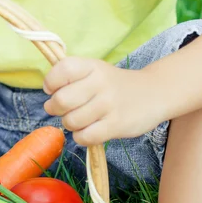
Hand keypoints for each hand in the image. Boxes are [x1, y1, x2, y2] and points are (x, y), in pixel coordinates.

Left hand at [43, 58, 164, 145]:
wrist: (154, 93)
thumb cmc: (114, 83)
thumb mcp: (95, 69)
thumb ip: (71, 75)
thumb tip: (47, 90)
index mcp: (92, 65)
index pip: (62, 70)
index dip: (51, 82)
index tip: (52, 89)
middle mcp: (100, 83)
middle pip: (61, 100)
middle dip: (54, 108)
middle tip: (60, 109)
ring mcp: (109, 105)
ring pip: (71, 121)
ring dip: (69, 124)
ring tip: (77, 119)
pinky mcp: (117, 125)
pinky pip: (85, 137)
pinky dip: (80, 137)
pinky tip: (86, 131)